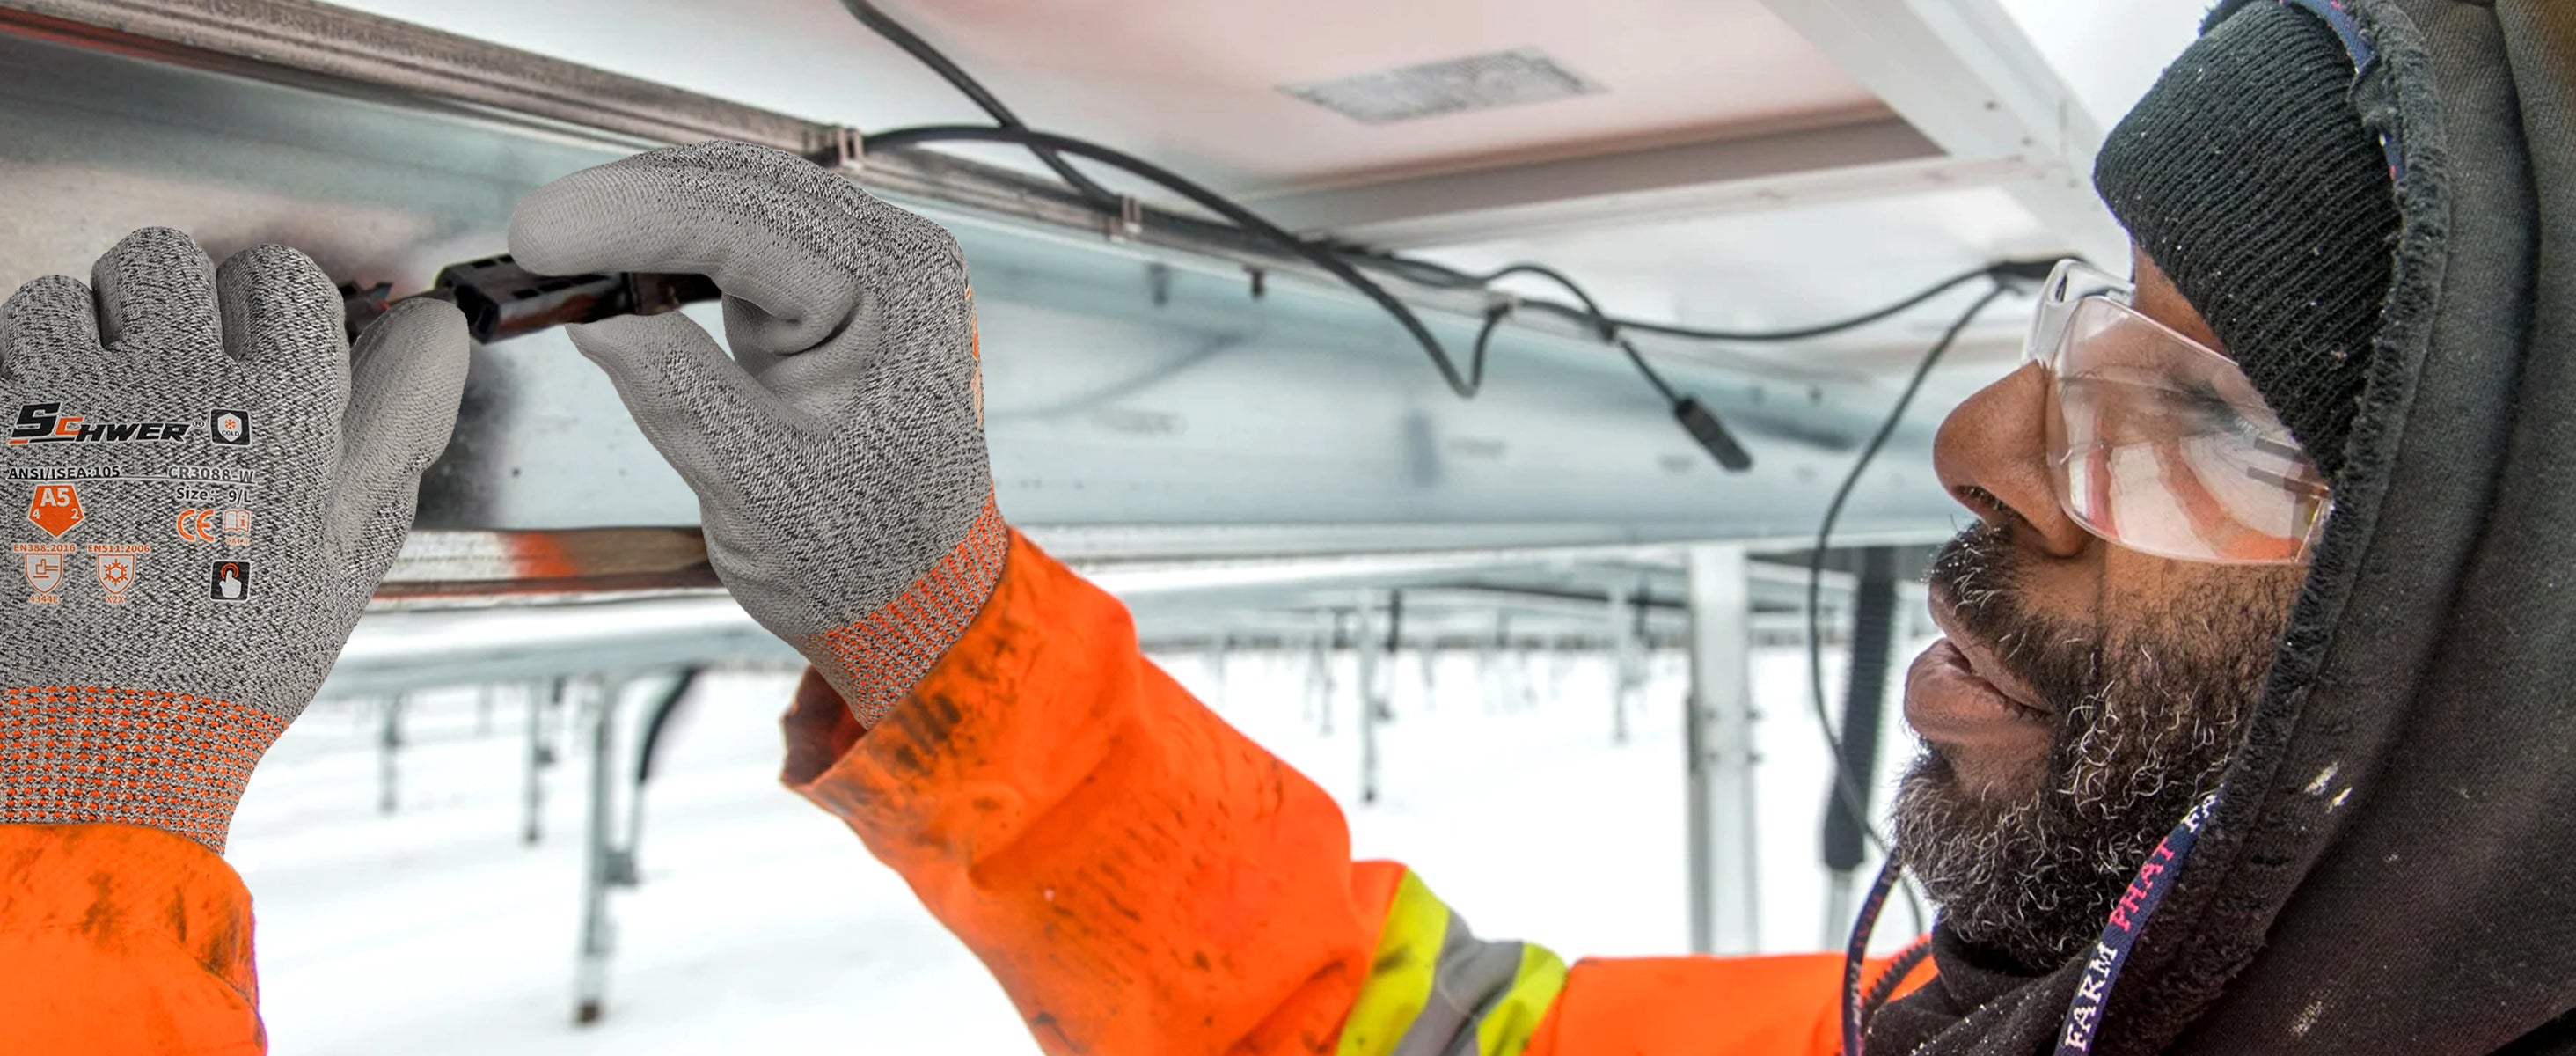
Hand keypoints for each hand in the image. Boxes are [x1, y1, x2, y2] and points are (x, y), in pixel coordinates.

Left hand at [0, 228, 467, 849]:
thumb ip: (398, 422)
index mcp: (285, 411)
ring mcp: (70, 405)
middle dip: (169, 305)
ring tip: (98, 413)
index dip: (271, 309)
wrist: (97, 739)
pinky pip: (1, 341)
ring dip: (81, 337)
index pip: (280, 274)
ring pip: (65, 293)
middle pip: (166, 257)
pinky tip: (47, 441)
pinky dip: (20, 377)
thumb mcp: (352, 550)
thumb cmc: (235, 656)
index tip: (261, 354)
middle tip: (171, 376)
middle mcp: (178, 387)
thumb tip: (435, 325)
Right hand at [510, 141, 1002, 727]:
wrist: (919, 597)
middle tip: (530, 242)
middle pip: (739, 187)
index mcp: (898, 294)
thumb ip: (682, 398)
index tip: (535, 234)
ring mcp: (868, 267)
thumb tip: (598, 321)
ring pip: (734, 200)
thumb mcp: (763, 494)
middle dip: (628, 204)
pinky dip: (672, 248)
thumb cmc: (867, 559)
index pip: (746, 220)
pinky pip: (741, 238)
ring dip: (646, 218)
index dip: (629, 216)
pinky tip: (619, 272)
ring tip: (563, 256)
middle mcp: (895, 259)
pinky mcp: (834, 288)